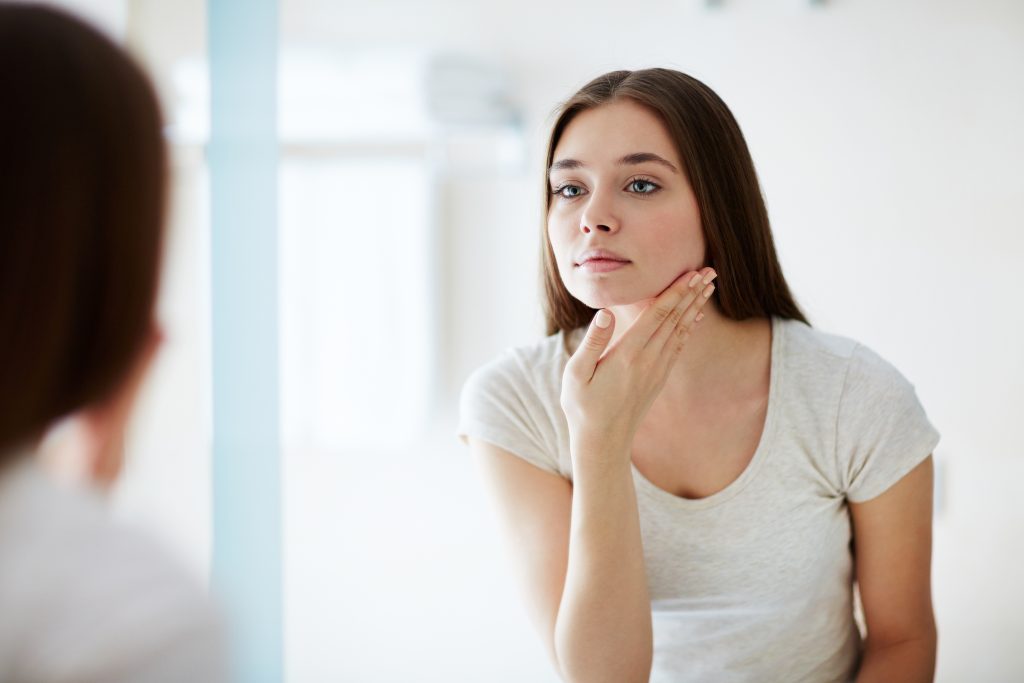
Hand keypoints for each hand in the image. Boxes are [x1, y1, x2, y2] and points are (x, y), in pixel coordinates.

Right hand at [560, 268, 716, 461]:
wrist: (603, 442)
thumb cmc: (582, 407)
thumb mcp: (576, 374)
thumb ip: (592, 342)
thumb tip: (604, 313)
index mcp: (627, 355)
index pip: (657, 316)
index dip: (675, 292)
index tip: (691, 273)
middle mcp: (648, 361)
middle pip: (675, 319)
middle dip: (692, 293)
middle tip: (710, 270)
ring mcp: (656, 370)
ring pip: (681, 331)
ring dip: (695, 306)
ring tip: (708, 287)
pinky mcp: (658, 378)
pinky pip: (678, 346)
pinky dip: (689, 327)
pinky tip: (695, 316)